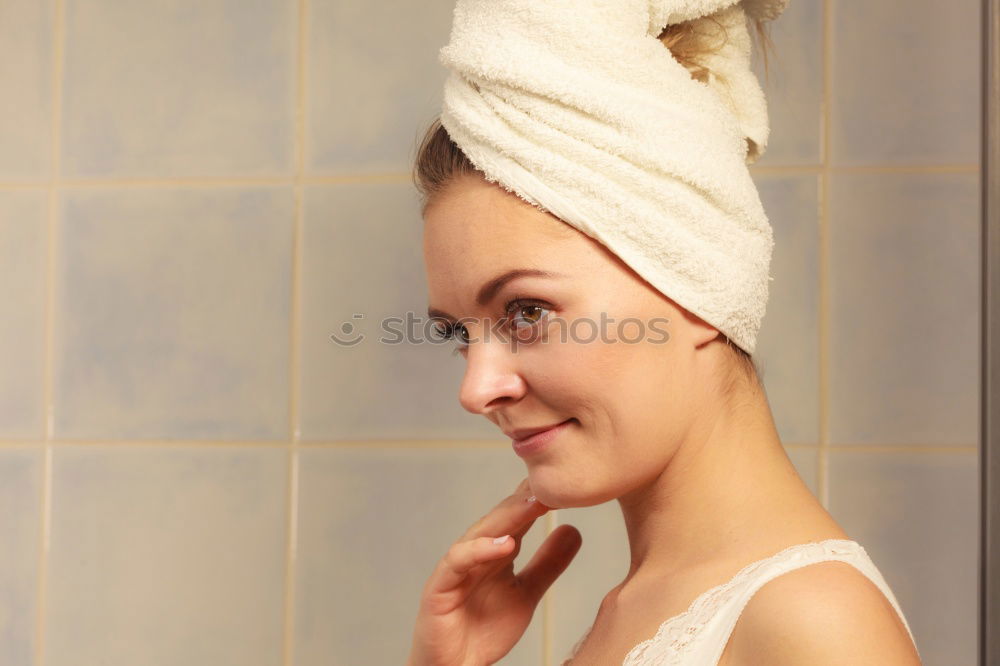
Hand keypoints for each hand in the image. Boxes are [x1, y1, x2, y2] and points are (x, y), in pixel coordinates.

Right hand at [406, 478, 581, 665]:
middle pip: (500, 519)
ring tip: (532, 505)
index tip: (562, 483)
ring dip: (506, 518)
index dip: (536, 499)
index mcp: (494, 551)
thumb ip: (547, 564)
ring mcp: (456, 567)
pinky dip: (479, 551)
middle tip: (549, 484)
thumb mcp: (526, 593)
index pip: (516, 518)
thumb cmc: (483, 629)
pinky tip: (504, 544)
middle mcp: (474, 552)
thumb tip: (574, 529)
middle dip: (523, 500)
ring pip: (479, 533)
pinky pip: (457, 562)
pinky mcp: (439, 586)